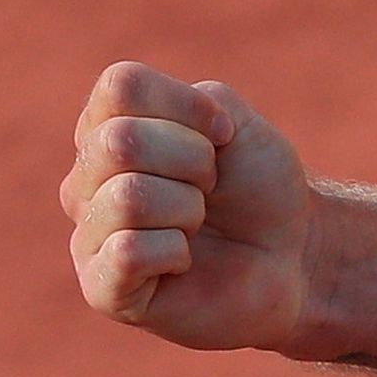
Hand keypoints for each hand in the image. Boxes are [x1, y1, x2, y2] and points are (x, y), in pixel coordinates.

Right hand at [61, 61, 311, 351]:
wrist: (290, 251)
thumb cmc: (255, 183)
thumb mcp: (232, 120)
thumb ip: (187, 103)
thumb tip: (131, 139)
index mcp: (108, 126)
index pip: (121, 87)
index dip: (188, 107)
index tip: (222, 135)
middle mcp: (86, 178)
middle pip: (119, 140)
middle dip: (193, 159)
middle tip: (210, 186)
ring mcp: (89, 234)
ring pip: (128, 197)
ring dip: (188, 208)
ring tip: (196, 224)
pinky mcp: (101, 289)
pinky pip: (127, 252)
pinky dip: (176, 252)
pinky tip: (182, 262)